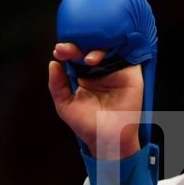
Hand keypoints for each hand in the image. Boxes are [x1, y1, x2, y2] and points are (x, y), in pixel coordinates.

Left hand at [48, 43, 144, 159]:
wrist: (109, 139)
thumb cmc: (88, 126)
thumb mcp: (65, 106)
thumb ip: (56, 86)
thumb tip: (52, 64)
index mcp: (85, 75)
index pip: (76, 55)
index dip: (68, 50)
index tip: (58, 51)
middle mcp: (100, 69)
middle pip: (90, 47)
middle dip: (78, 46)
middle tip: (67, 50)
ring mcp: (116, 69)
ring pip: (107, 46)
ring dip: (95, 47)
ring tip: (87, 59)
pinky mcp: (130, 72)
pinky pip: (126, 52)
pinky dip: (116, 47)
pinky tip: (103, 55)